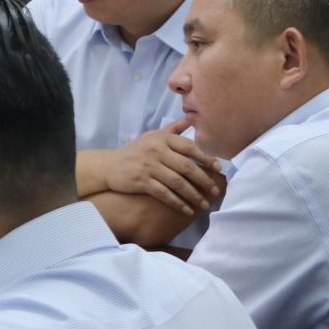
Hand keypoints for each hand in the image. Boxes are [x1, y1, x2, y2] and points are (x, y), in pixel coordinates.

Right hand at [98, 118, 222, 214]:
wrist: (109, 165)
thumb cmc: (135, 151)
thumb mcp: (152, 136)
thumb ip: (173, 129)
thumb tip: (191, 118)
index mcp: (162, 139)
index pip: (190, 147)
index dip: (207, 158)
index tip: (219, 169)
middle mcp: (156, 151)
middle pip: (187, 167)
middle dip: (204, 180)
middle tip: (215, 191)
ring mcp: (148, 166)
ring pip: (177, 182)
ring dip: (193, 195)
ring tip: (204, 204)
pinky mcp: (141, 181)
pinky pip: (164, 193)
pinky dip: (177, 203)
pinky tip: (187, 210)